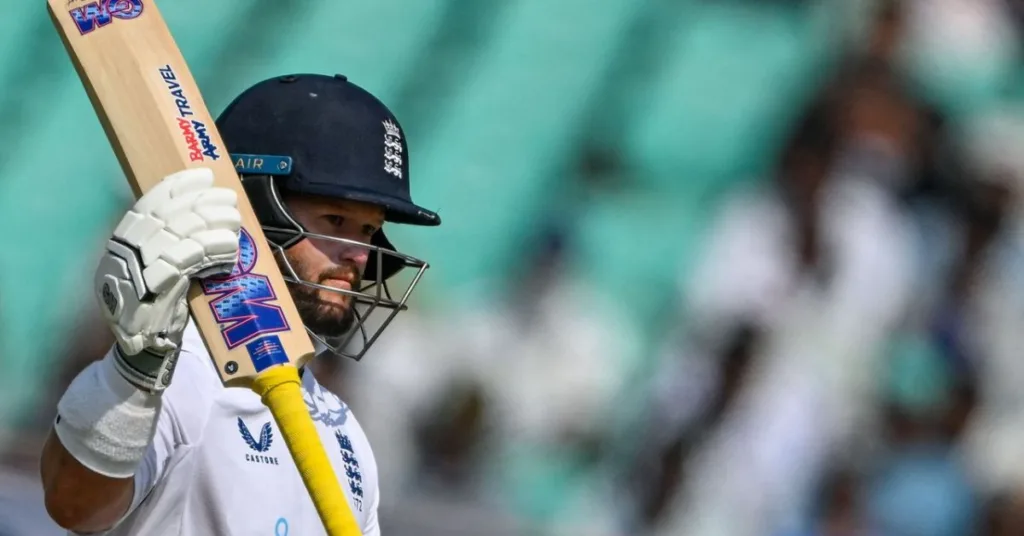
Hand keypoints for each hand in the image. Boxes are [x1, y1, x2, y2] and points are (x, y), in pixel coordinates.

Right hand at [94, 168, 240, 391]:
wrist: (142, 352)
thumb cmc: (156, 309)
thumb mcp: (156, 271)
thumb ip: (169, 246)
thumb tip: (203, 215)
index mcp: (120, 246)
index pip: (146, 206)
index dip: (175, 188)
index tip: (202, 175)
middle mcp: (122, 254)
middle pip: (166, 216)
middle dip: (200, 202)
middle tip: (228, 197)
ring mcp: (135, 271)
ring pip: (178, 234)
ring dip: (212, 222)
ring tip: (235, 219)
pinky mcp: (155, 289)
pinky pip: (187, 259)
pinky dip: (211, 248)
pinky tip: (231, 245)